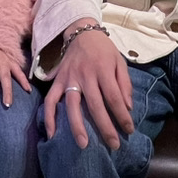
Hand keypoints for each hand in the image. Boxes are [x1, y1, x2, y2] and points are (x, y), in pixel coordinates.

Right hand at [43, 19, 133, 150]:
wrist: (81, 31)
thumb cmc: (103, 49)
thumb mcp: (119, 61)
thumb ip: (124, 84)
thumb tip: (127, 108)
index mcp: (103, 69)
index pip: (114, 97)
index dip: (122, 115)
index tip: (129, 130)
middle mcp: (85, 75)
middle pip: (95, 105)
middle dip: (105, 127)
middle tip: (113, 145)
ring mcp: (69, 78)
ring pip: (71, 105)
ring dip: (77, 126)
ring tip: (83, 144)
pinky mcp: (57, 80)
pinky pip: (50, 100)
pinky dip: (48, 117)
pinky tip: (52, 133)